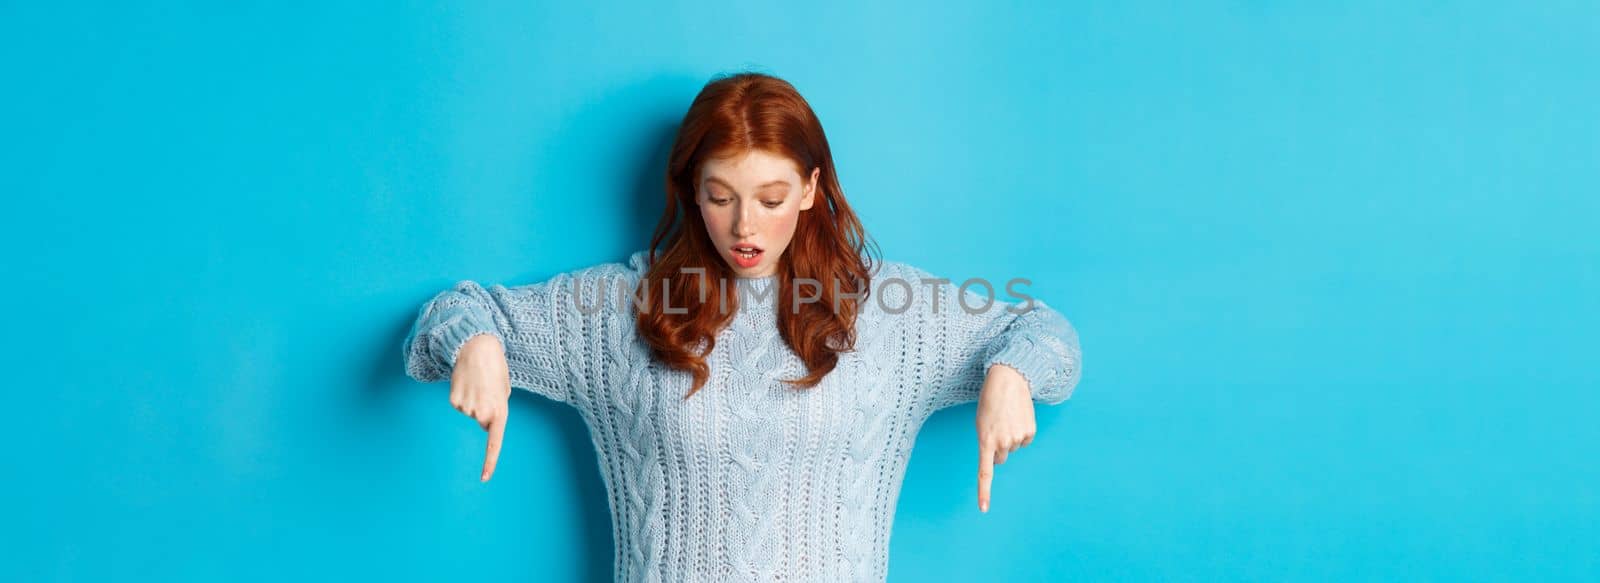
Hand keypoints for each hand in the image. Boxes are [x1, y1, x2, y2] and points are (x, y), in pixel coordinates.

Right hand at [450, 333, 512, 481]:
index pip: (494, 442)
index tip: (484, 478)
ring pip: (469, 412)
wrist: (477, 348)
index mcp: (499, 412)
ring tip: (478, 383)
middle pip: (482, 422)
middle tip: (488, 390)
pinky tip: (467, 382)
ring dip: (474, 400)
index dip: (490, 461)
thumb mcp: (504, 389)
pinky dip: (462, 395)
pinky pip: (459, 404)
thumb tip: (486, 420)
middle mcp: (482, 414)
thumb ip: (499, 407)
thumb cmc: (495, 368)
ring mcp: (466, 408)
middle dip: (485, 410)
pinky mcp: (454, 401)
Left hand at [975, 363, 1035, 512]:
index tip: (984, 509)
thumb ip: (987, 442)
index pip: (985, 471)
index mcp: (985, 440)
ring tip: (1007, 417)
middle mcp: (1002, 442)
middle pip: (1000, 457)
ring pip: (1013, 448)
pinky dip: (1022, 432)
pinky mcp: (1030, 432)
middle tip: (997, 427)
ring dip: (1010, 436)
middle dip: (998, 447)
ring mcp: (1017, 438)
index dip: (984, 491)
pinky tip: (1018, 417)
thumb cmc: (990, 401)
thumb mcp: (981, 422)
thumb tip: (1001, 457)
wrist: (1008, 379)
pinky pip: (1024, 440)